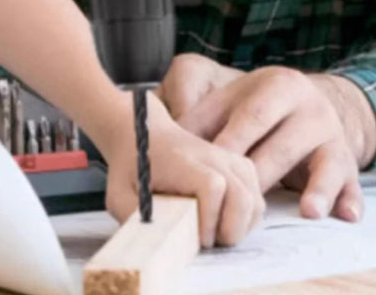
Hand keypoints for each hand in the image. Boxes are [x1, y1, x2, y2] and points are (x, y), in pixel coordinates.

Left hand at [99, 91, 264, 247]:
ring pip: (255, 198)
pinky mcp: (237, 164)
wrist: (144, 132)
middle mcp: (212, 157)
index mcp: (182, 162)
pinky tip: (225, 220)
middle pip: (243, 196)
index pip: (213, 186)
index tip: (196, 235)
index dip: (210, 218)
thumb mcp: (118, 193)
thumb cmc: (131, 164)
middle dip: (230, 230)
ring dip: (241, 225)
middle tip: (207, 240)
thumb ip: (132, 218)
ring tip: (216, 232)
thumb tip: (151, 243)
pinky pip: (257, 193)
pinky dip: (248, 214)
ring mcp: (227, 159)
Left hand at [157, 54, 375, 221]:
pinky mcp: (347, 162)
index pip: (254, 114)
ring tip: (307, 210)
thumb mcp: (226, 95)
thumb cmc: (254, 105)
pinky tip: (345, 216)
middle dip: (262, 172)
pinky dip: (348, 200)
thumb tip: (167, 133)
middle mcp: (309, 107)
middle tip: (242, 199)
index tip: (213, 164)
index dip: (233, 140)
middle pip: (285, 143)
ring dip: (316, 188)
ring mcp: (331, 134)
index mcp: (277, 86)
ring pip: (325, 162)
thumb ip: (197, 109)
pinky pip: (351, 183)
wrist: (306, 103)